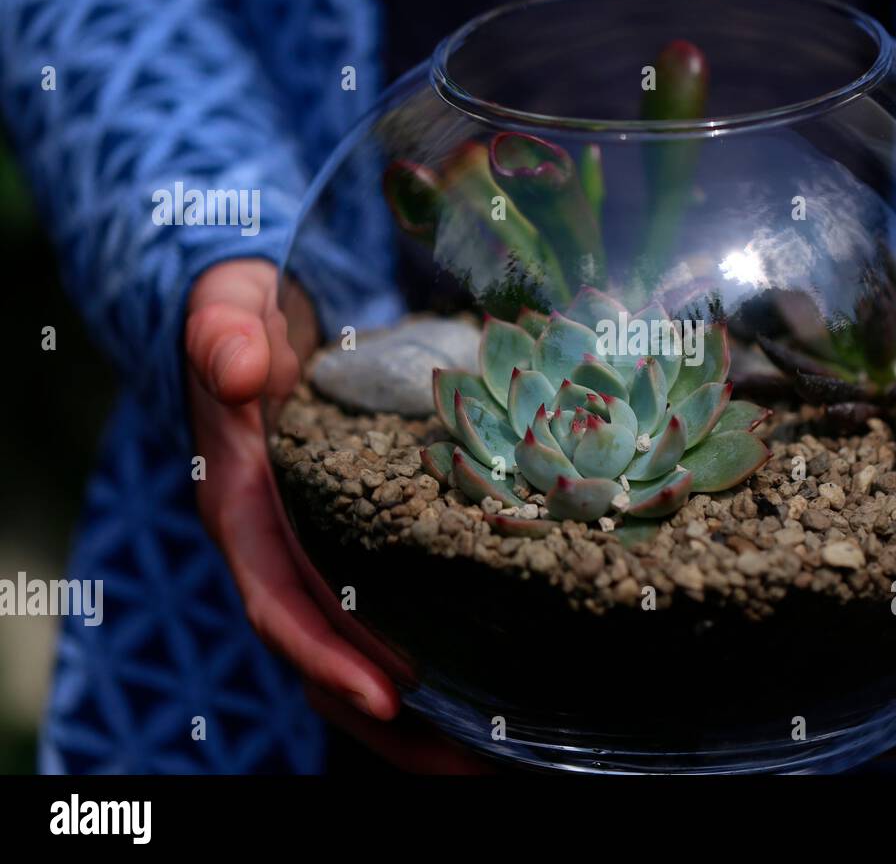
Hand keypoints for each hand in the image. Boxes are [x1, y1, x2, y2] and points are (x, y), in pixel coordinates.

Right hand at [186, 259, 481, 769]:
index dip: (324, 653)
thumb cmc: (246, 320)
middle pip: (321, 658)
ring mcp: (312, 559)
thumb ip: (226, 332)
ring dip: (417, 720)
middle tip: (473, 761)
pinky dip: (429, 670)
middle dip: (389, 723)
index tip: (387, 697)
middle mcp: (275, 550)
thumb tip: (243, 371)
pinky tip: (491, 694)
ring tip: (497, 756)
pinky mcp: (349, 554)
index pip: (277, 597)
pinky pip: (381, 626)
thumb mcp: (230, 307)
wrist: (252, 330)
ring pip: (354, 659)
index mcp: (243, 508)